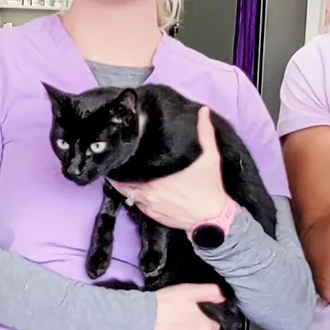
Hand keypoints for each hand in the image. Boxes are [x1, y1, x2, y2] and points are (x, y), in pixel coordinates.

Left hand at [112, 107, 227, 230]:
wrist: (213, 218)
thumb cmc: (210, 188)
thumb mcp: (210, 157)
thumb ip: (205, 132)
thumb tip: (203, 111)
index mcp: (157, 181)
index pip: (127, 174)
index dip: (118, 166)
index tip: (115, 155)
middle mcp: (149, 196)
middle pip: (122, 186)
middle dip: (118, 177)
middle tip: (116, 165)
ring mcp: (150, 208)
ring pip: (128, 197)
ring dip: (125, 188)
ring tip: (121, 176)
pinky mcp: (154, 217)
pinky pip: (137, 206)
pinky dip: (135, 198)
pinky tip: (136, 190)